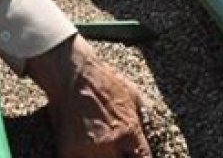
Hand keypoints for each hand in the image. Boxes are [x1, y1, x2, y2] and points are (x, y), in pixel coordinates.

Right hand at [25, 34, 151, 157]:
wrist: (72, 73)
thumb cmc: (103, 80)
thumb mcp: (133, 94)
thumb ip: (143, 117)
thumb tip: (154, 131)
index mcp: (130, 130)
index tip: (135, 155)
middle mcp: (111, 143)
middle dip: (120, 157)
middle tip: (117, 150)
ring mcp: (88, 149)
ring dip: (102, 157)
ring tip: (99, 147)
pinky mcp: (69, 150)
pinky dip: (82, 157)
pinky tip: (85, 149)